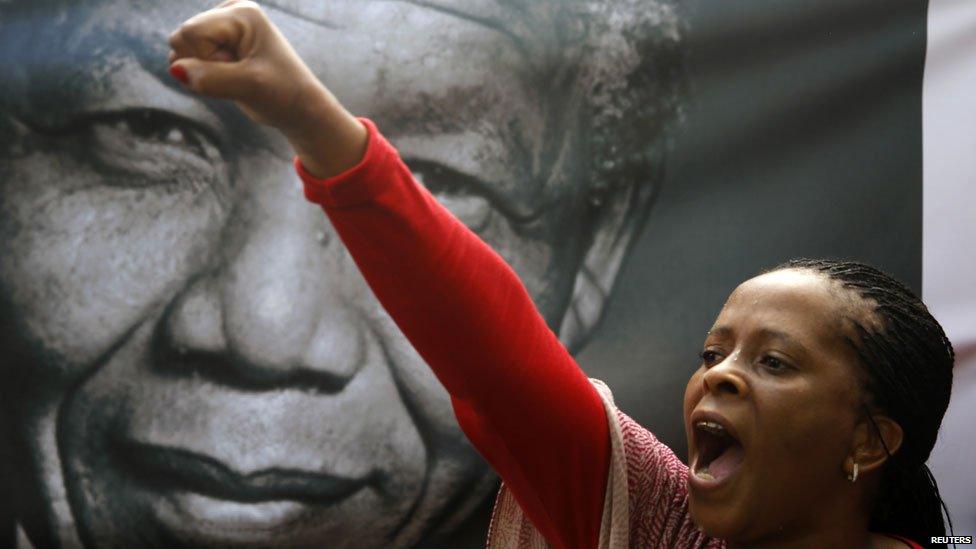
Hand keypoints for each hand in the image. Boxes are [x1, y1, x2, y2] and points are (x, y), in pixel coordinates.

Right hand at [168, 0, 365, 176]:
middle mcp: (230, 12)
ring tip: (237, 75)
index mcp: (242, 12)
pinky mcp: (217, 44)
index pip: (191, 32)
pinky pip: (187, 59)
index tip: (241, 68)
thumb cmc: (282, 94)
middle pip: (181, 38)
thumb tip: (175, 69)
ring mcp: (222, 27)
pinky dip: (203, 75)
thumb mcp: (250, 87)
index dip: (208, 59)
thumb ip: (211, 78)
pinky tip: (229, 77)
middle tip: (240, 73)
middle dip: (205, 64)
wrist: (298, 108)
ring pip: (181, 50)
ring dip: (204, 72)